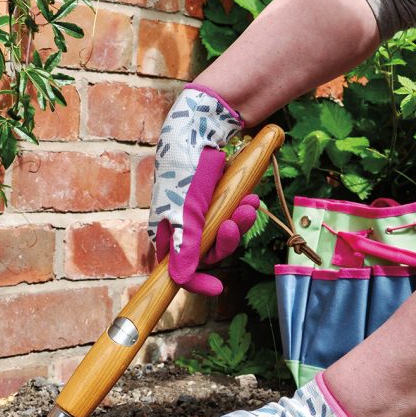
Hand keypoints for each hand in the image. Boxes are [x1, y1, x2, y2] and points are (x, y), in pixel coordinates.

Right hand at [148, 83, 254, 295]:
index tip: (217, 288)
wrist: (202, 128)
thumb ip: (185, 245)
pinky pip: (232, 216)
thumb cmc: (185, 168)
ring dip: (238, 223)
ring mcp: (199, 214)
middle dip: (226, 241)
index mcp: (166, 231)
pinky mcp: (216, 202)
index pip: (178, 268)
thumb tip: (179, 280)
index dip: (195, 281)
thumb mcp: (185, 210)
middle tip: (235, 224)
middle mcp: (182, 226)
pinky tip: (250, 197)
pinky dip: (242, 209)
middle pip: (207, 253)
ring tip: (248, 204)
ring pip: (223, 235)